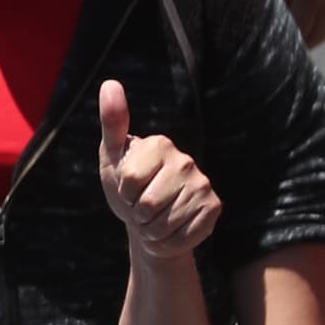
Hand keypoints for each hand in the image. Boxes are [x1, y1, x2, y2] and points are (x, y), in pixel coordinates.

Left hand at [94, 82, 220, 259]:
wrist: (148, 220)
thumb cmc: (127, 186)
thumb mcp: (112, 157)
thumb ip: (112, 123)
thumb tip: (110, 82)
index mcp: (160, 144)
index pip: (130, 179)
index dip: (123, 193)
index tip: (128, 188)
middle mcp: (186, 161)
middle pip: (148, 204)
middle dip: (137, 214)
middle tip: (141, 207)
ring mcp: (203, 184)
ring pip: (165, 224)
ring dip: (151, 230)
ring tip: (154, 219)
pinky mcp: (214, 208)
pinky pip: (182, 236)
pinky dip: (168, 242)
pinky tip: (170, 230)